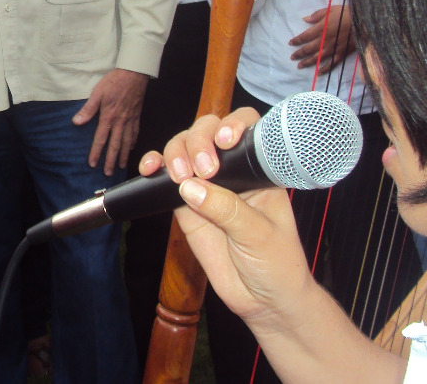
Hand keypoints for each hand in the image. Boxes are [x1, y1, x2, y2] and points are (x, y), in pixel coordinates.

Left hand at [73, 68, 146, 173]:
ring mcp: (130, 120)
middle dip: (111, 160)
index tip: (92, 163)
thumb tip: (77, 122)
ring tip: (120, 166)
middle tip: (108, 173)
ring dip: (123, 155)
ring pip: (126, 142)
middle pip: (115, 145)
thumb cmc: (114, 81)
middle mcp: (120, 122)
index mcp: (108, 117)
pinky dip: (133, 142)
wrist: (134, 74)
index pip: (101, 139)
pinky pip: (135, 132)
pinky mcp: (137, 116)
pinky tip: (131, 148)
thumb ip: (88, 109)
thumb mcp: (97, 93)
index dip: (96, 152)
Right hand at [137, 109, 314, 327]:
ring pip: (184, 149)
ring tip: (178, 175)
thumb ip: (228, 210)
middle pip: (208, 132)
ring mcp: (207, 186)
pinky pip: (164, 179)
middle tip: (203, 170)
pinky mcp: (185, 205)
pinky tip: (149, 169)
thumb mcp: (260, 235)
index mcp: (260, 170)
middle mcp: (233, 170)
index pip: (247, 129)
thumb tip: (190, 189)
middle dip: (199, 141)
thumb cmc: (277, 264)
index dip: (234, 125)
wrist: (263, 300)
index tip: (225, 142)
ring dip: (176, 152)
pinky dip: (154, 168)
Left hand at [290, 7, 354, 71]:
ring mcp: (333, 48)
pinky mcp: (342, 53)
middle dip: (299, 53)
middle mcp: (325, 40)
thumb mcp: (330, 10)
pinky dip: (324, 68)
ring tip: (299, 66)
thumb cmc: (346, 13)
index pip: (304, 36)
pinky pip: (332, 63)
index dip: (297, 40)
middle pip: (308, 49)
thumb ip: (317, 15)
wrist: (363, 21)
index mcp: (321, 29)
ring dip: (307, 62)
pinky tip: (318, 72)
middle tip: (292, 57)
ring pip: (317, 58)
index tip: (291, 43)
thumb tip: (305, 19)